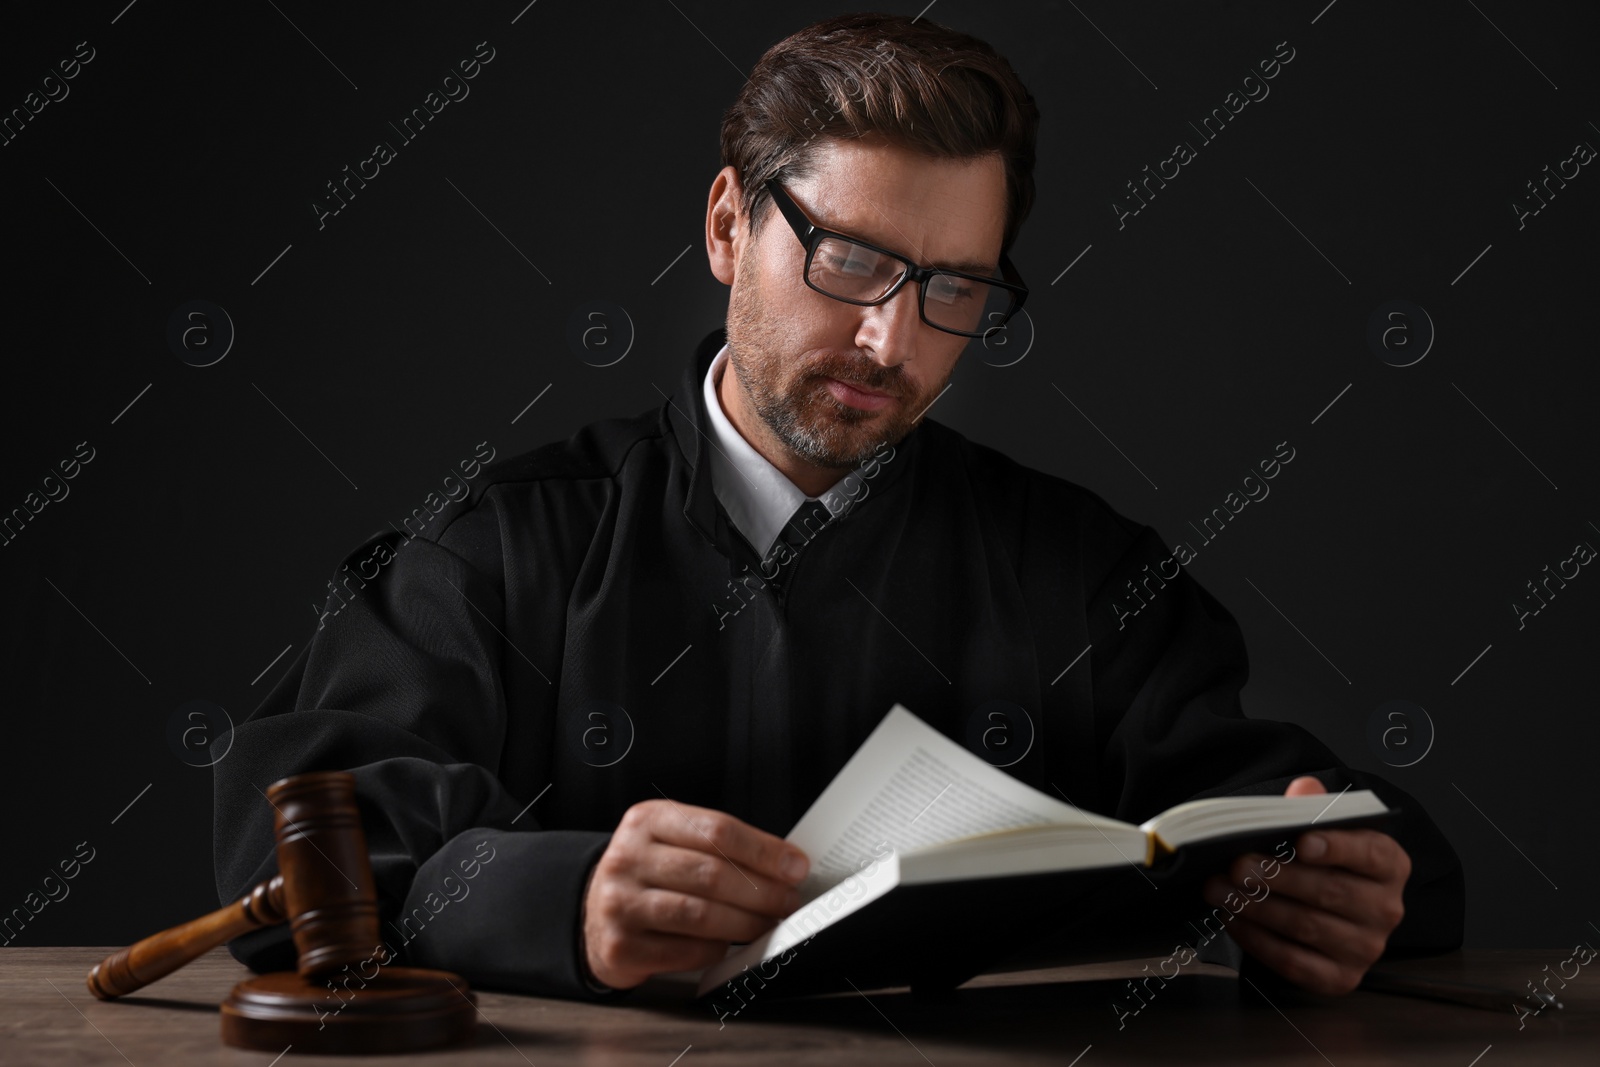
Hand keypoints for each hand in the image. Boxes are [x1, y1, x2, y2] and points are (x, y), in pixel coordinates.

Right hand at [581, 798, 809, 989]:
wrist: (593, 911)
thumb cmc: (648, 873)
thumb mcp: (672, 840)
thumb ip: (719, 846)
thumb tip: (784, 866)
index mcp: (647, 821)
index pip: (716, 830)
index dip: (763, 850)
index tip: (795, 866)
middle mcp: (628, 858)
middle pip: (711, 873)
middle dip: (762, 891)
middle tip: (788, 901)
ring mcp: (620, 904)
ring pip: (700, 914)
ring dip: (746, 922)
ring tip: (767, 924)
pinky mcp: (622, 947)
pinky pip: (686, 951)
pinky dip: (717, 949)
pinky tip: (728, 945)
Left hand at [1201, 776, 1410, 994]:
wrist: (1326, 905)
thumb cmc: (1322, 861)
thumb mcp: (1323, 828)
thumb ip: (1314, 806)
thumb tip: (1304, 789)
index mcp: (1390, 865)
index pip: (1371, 854)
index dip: (1337, 847)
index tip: (1301, 841)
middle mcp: (1387, 909)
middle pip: (1330, 892)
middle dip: (1277, 877)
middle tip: (1236, 866)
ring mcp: (1366, 948)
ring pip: (1307, 926)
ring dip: (1256, 907)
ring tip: (1220, 889)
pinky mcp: (1340, 978)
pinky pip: (1294, 962)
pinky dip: (1258, 939)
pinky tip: (1232, 918)